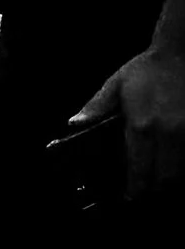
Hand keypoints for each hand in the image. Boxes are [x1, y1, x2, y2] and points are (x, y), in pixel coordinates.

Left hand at [70, 45, 184, 200]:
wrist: (180, 52)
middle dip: (154, 188)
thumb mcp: (116, 84)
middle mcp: (166, 133)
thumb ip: (96, 107)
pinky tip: (173, 162)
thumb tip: (75, 123)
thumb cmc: (148, 68)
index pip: (139, 170)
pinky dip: (182, 164)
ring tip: (159, 180)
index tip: (130, 196)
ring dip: (169, 179)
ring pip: (180, 171)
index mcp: (141, 126)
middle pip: (164, 178)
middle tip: (145, 190)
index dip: (135, 189)